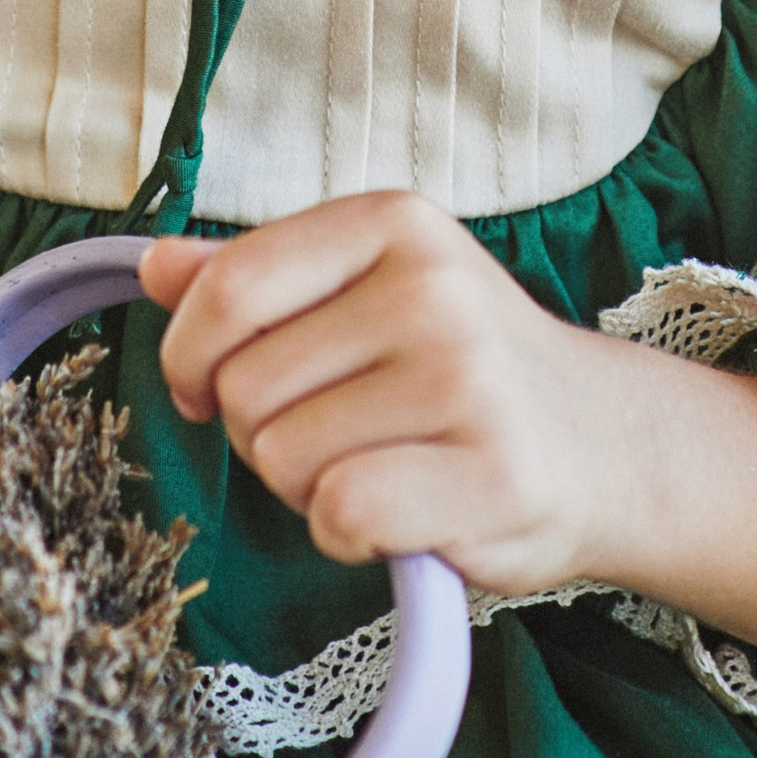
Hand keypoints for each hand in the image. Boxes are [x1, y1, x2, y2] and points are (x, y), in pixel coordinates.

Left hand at [137, 193, 756, 662]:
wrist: (606, 447)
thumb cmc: (462, 372)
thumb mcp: (365, 295)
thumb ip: (258, 280)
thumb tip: (151, 265)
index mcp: (392, 223)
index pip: (227, 292)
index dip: (189, 358)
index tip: (204, 387)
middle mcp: (432, 287)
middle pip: (244, 388)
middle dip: (265, 432)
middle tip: (344, 433)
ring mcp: (467, 379)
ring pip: (283, 458)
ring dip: (309, 487)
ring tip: (385, 465)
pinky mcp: (490, 473)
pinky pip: (341, 513)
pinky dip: (350, 534)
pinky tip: (403, 515)